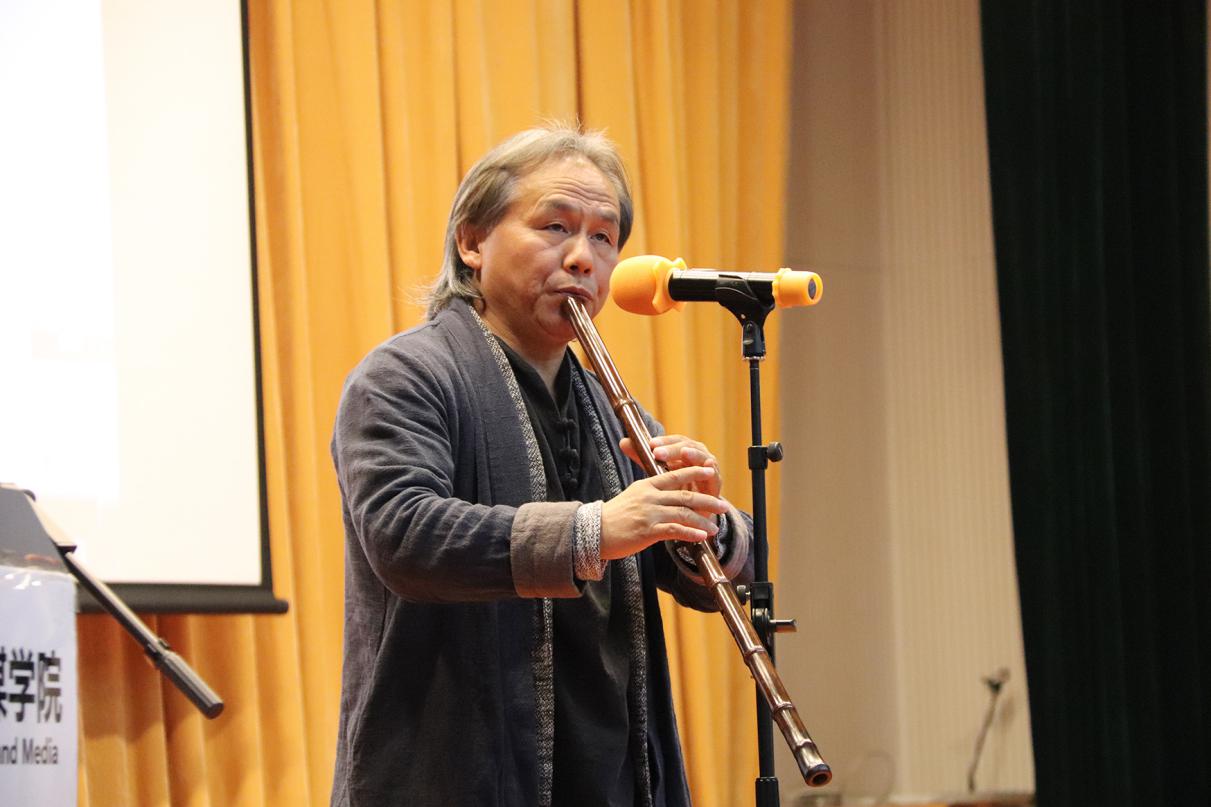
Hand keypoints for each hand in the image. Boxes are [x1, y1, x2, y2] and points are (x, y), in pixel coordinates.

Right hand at [600, 466, 727, 559]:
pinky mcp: (647, 531)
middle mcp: (650, 496)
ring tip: (714, 528)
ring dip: (702, 520)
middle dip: (707, 500)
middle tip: (723, 505)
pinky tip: (701, 537)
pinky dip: (690, 533)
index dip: (695, 472)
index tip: (711, 470)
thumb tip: (668, 487)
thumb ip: (651, 490)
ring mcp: (649, 513)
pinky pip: (674, 530)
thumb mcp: (633, 495)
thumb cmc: (615, 516)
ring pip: (683, 513)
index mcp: (647, 485)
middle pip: (685, 495)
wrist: (595, 532)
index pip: (675, 474)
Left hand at [620, 434, 722, 497]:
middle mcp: (698, 457)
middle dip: (673, 449)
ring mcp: (709, 470)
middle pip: (688, 446)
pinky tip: (706, 466)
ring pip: (702, 457)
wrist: (688, 517)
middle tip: (658, 452)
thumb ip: (642, 458)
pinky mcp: (716, 486)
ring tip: (684, 452)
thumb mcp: (656, 474)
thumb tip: (623, 442)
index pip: (674, 441)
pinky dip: (711, 471)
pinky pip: (715, 476)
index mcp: (684, 452)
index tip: (650, 444)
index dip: (664, 441)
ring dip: (693, 454)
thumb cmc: (672, 492)